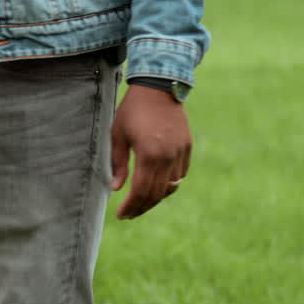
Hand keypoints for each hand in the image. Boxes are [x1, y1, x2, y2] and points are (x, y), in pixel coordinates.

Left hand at [111, 85, 192, 218]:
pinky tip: (157, 188)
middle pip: (157, 193)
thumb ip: (118, 163)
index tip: (121, 215)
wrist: (158, 88)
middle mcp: (168, 157)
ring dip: (156, 198)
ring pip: (171, 187)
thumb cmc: (132, 110)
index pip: (141, 191)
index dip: (131, 206)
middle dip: (142, 207)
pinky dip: (169, 185)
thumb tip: (116, 189)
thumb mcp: (118, 135)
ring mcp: (181, 153)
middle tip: (129, 215)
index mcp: (149, 155)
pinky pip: (180, 175)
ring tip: (141, 204)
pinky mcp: (187, 147)